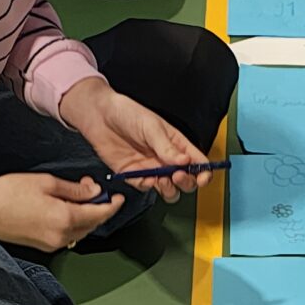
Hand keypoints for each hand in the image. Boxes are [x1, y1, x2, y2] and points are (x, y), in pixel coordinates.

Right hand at [0, 171, 115, 251]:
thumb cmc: (7, 193)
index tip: (119, 197)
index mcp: (65, 219)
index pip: (100, 214)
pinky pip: (66, 234)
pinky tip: (63, 208)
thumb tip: (94, 193)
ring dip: (84, 215)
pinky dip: (71, 222)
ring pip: (80, 230)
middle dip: (97, 206)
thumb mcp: (46, 183)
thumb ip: (75, 190)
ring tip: (74, 195)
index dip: (112, 205)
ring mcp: (52, 243)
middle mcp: (61, 236)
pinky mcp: (43, 245)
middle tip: (90, 187)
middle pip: (92, 224)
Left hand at [57, 77, 213, 205]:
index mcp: (176, 144)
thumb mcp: (151, 126)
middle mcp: (166, 159)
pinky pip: (147, 188)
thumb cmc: (127, 113)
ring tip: (164, 180)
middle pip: (186, 180)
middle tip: (178, 175)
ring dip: (170, 189)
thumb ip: (167, 147)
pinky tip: (147, 179)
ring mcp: (151, 169)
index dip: (204, 172)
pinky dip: (149, 187)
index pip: (198, 162)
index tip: (203, 177)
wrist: (99, 116)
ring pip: (169, 190)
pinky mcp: (134, 176)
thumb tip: (185, 162)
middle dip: (187, 182)